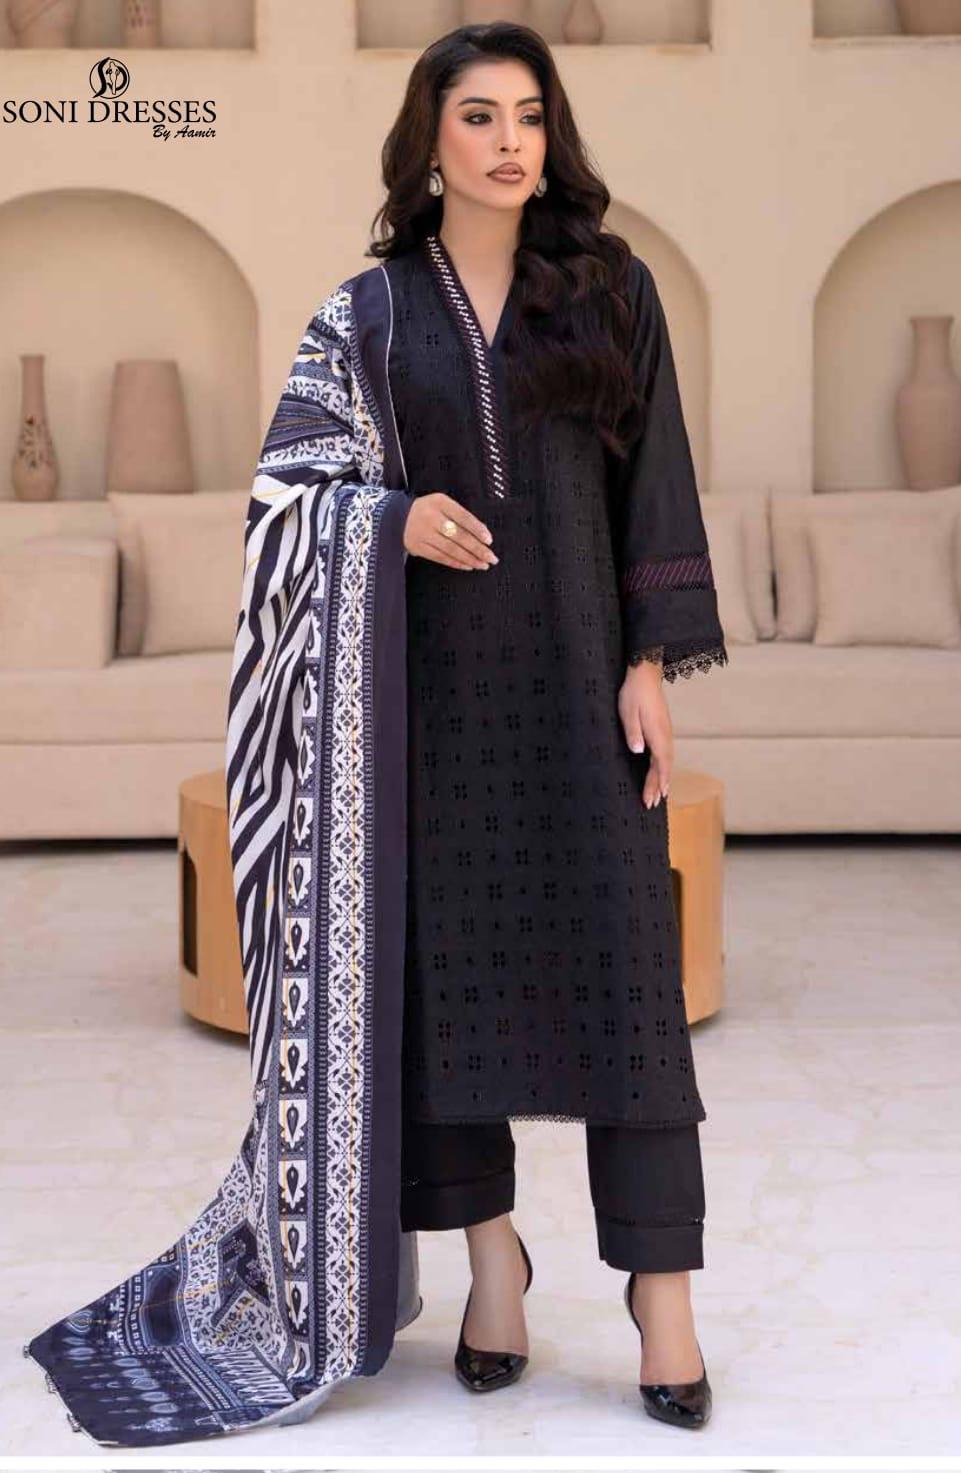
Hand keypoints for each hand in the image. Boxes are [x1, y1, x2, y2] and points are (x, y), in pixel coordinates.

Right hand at [403, 492, 498, 569]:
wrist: (395, 517)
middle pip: (459, 536)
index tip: (489, 540)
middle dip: (477, 549)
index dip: (477, 529)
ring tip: (483, 564)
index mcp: (440, 502)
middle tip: (491, 558)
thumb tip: (482, 533)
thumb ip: (460, 515)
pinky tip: (468, 566)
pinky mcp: (418, 547)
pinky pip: (441, 557)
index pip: (463, 517)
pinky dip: (456, 563)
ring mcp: (423, 533)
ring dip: (469, 559)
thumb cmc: (427, 510)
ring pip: (451, 549)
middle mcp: (431, 517)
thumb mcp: (442, 504)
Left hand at [617, 661, 672, 807]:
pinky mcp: (662, 728)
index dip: (657, 783)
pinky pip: (665, 753)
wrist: (645, 673)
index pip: (660, 764)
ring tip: (658, 794)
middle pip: (664, 766)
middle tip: (651, 804)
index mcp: (657, 734)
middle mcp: (665, 736)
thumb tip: (638, 752)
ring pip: (666, 761)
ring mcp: (665, 732)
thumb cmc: (633, 693)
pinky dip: (663, 767)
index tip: (653, 798)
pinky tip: (660, 772)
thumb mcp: (628, 712)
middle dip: (658, 786)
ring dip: (662, 778)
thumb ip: (633, 732)